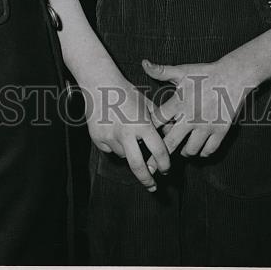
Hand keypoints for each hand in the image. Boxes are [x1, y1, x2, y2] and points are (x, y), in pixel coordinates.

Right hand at [86, 74, 170, 188]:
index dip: (164, 164)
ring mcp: (110, 137)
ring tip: (127, 133)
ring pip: (123, 155)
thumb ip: (160, 120)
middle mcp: (126, 133)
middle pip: (138, 166)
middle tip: (153, 186)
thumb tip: (172, 133)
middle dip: (147, 180)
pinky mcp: (98, 138)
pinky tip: (114, 130)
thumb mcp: (147, 103)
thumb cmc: (126, 91)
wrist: (99, 83)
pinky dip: (114, 145)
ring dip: (129, 151)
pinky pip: (110, 149)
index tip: (166, 169)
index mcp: (142, 124)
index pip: (158, 151)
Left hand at [141, 58, 254, 170]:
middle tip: (154, 161)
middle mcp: (191, 117)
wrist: (233, 76)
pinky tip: (197, 147)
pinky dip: (201, 152)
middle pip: (170, 143)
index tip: (148, 132)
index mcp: (179, 102)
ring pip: (189, 151)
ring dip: (183, 151)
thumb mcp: (181, 71)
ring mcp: (206, 126)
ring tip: (180, 147)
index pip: (157, 122)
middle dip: (160, 153)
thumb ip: (161, 71)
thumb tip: (144, 63)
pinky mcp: (221, 131)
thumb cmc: (204, 73)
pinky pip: (208, 151)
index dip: (150, 128)